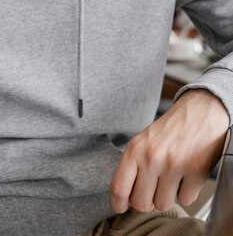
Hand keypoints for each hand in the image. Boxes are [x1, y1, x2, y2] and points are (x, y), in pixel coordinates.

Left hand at [109, 89, 228, 213]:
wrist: (201, 110)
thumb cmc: (170, 129)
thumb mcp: (143, 141)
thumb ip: (133, 166)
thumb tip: (124, 198)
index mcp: (135, 149)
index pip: (118, 188)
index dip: (118, 204)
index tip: (121, 207)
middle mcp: (152, 157)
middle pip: (141, 203)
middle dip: (147, 199)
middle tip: (154, 185)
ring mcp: (174, 165)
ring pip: (163, 204)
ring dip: (168, 195)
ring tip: (172, 175)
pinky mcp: (195, 172)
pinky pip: (185, 200)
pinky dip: (187, 191)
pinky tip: (187, 174)